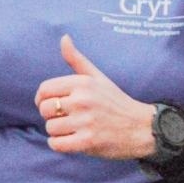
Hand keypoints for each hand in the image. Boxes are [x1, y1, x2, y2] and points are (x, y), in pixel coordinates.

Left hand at [34, 35, 155, 160]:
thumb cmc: (116, 102)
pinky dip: (60, 145)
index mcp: (83, 83)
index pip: (45, 90)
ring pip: (50, 128)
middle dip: (51, 116)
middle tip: (67, 118)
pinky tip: (72, 141)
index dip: (42, 99)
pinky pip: (56, 144)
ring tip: (74, 129)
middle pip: (45, 110)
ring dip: (58, 132)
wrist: (141, 128)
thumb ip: (77, 60)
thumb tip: (63, 37)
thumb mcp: (98, 77)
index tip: (51, 105)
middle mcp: (83, 100)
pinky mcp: (87, 142)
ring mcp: (85, 121)